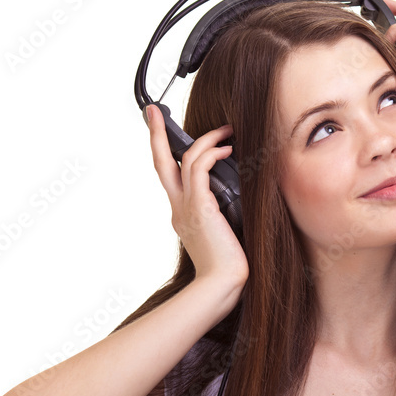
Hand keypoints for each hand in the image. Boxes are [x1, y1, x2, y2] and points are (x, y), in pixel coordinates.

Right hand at [145, 104, 248, 288]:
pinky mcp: (200, 206)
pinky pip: (199, 169)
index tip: (167, 135)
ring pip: (185, 160)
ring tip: (225, 131)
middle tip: (154, 111)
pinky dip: (212, 154)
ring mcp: (187, 207)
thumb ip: (225, 212)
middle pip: (160, 162)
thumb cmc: (230, 265)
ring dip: (205, 140)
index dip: (167, 153)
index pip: (171, 176)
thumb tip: (240, 195)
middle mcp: (180, 208)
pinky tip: (227, 150)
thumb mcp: (225, 231)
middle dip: (156, 134)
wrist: (223, 284)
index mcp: (183, 214)